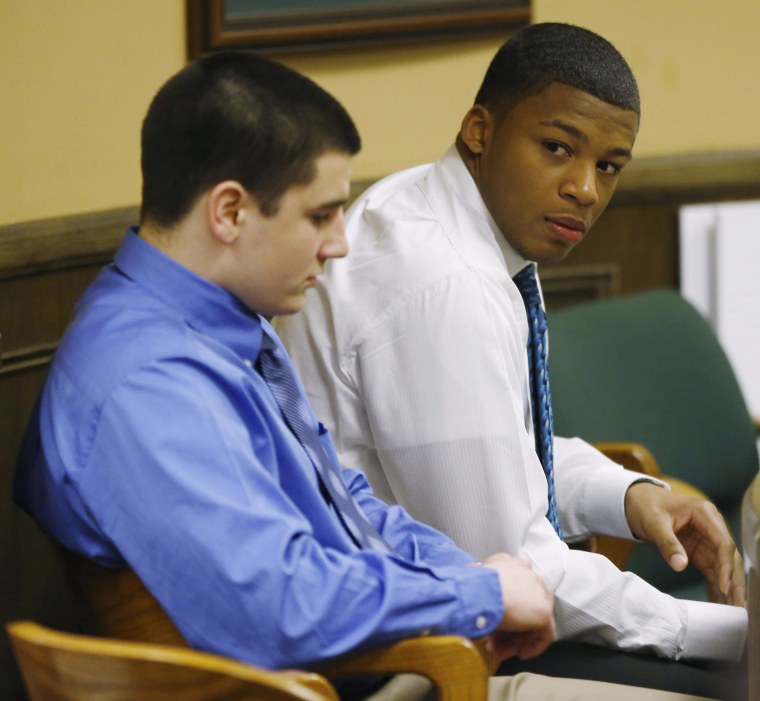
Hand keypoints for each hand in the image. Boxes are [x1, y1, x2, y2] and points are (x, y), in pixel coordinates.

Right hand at [482, 553, 555, 659]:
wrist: (478, 592)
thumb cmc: (469, 586)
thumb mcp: (472, 577)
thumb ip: (482, 584)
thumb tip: (473, 585)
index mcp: (511, 563)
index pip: (515, 587)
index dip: (505, 608)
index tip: (492, 622)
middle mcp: (528, 573)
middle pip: (525, 605)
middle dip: (509, 626)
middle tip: (493, 640)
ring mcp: (538, 592)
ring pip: (532, 620)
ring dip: (516, 638)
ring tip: (499, 650)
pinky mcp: (543, 611)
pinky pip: (545, 634)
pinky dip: (533, 646)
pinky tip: (519, 653)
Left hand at [624, 481, 744, 605]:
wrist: (636, 501)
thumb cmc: (646, 505)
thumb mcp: (654, 522)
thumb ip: (668, 543)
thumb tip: (680, 565)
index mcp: (704, 513)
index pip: (723, 542)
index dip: (726, 566)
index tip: (724, 586)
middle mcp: (711, 526)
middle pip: (728, 557)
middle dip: (734, 581)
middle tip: (738, 606)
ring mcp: (706, 539)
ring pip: (722, 566)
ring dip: (727, 587)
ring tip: (732, 610)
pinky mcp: (699, 550)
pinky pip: (711, 569)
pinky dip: (715, 585)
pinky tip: (719, 602)